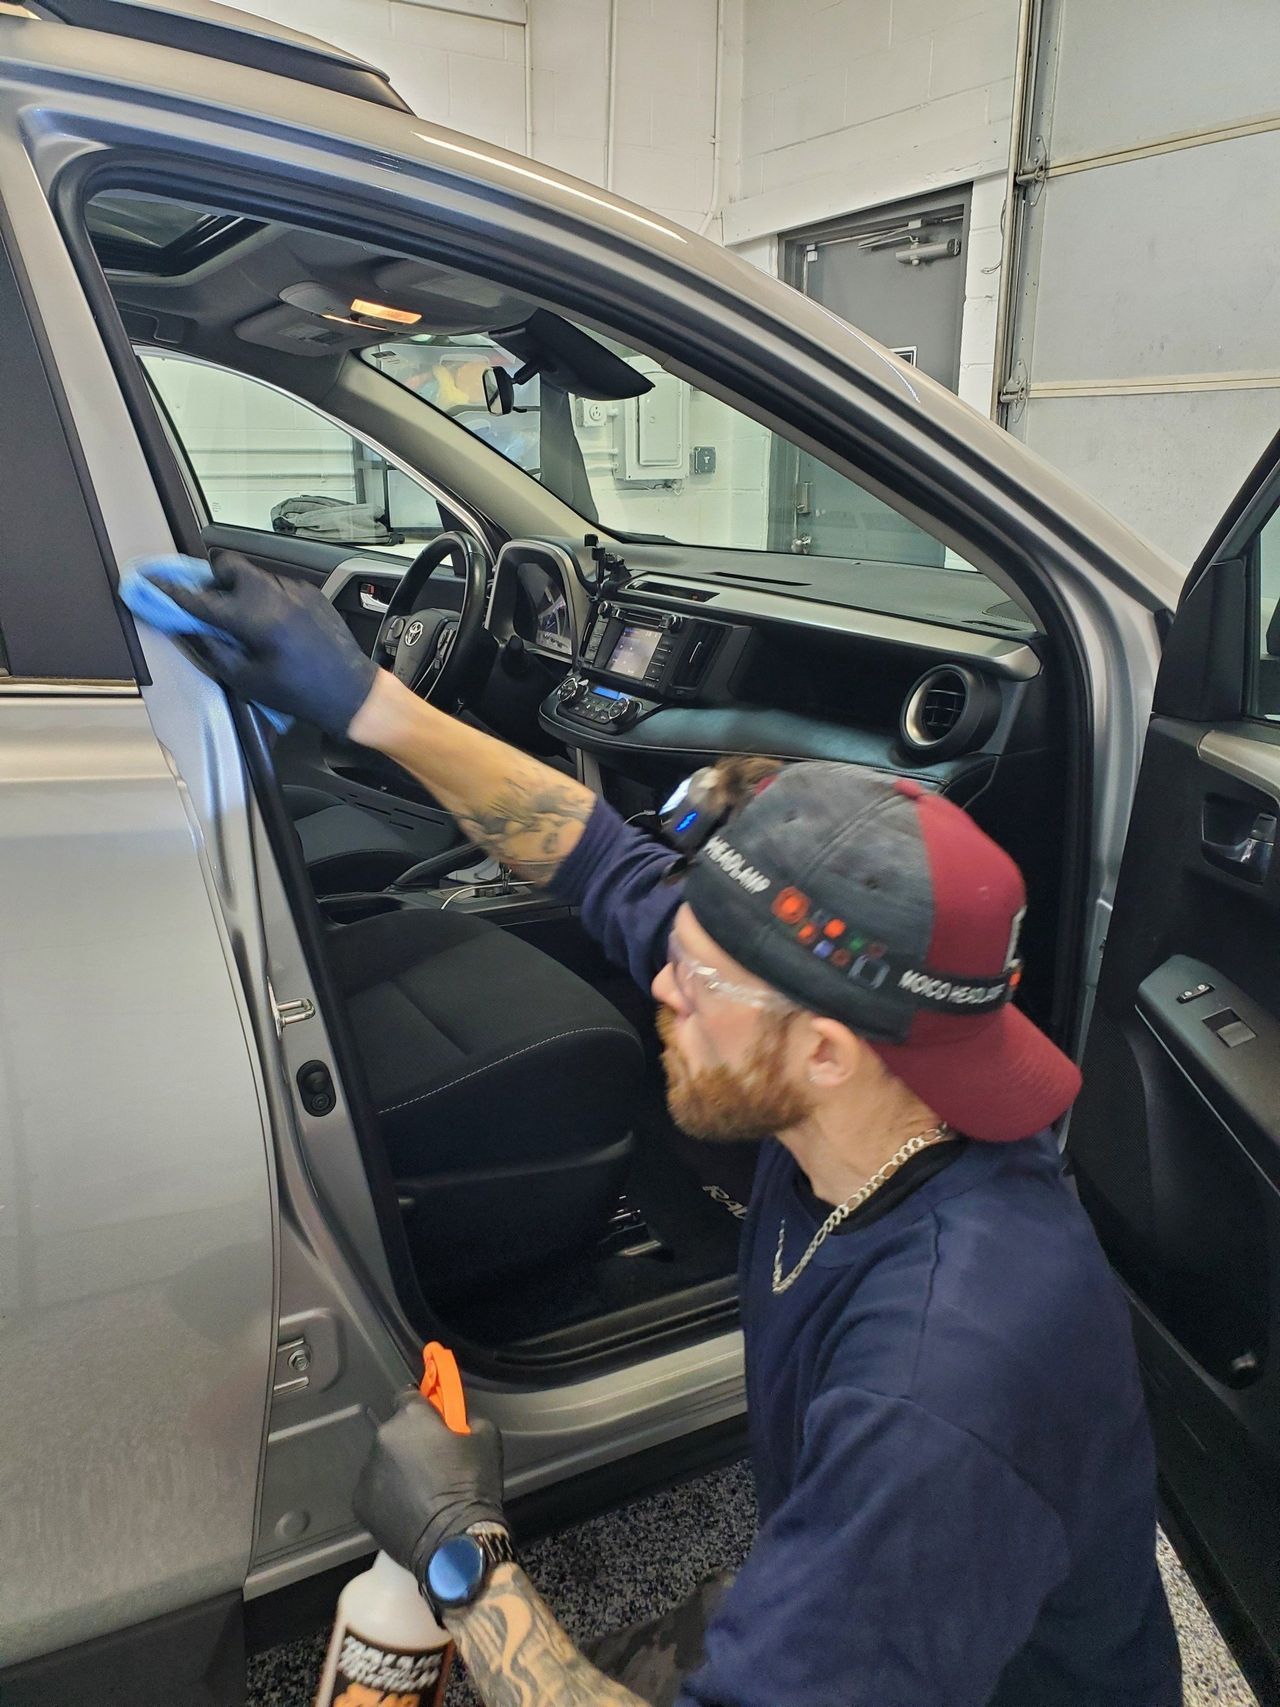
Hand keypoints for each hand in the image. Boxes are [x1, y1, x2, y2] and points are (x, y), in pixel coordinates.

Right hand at [135, 551, 378, 737]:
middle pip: (228, 566)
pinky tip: (272, 627)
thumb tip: (185, 626)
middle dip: (211, 581)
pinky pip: (275, 586)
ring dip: (238, 591)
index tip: (150, 583)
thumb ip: (211, 648)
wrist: (351, 692)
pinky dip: (263, 599)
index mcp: (256, 619)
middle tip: (207, 605)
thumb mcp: (246, 680)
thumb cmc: (300, 694)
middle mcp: (275, 595)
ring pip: (252, 575)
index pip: (201, 598)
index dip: (171, 591)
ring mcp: (296, 589)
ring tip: (243, 623)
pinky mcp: (310, 592)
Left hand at [353, 1392, 504, 1580]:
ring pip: (384, 1461)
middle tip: (433, 1461)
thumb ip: (468, 1417)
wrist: (454, 1541)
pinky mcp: (361, 1503)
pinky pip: (376, 1489)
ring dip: (398, 1468)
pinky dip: (388, 1494)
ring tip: (422, 1491)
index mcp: (412, 1417)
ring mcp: (368, 1472)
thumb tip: (457, 1418)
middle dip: (411, 1440)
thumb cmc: (472, 1486)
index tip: (432, 1418)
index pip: (409, 1394)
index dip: (423, 1406)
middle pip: (396, 1430)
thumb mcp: (486, 1438)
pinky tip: (410, 1508)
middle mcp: (383, 1438)